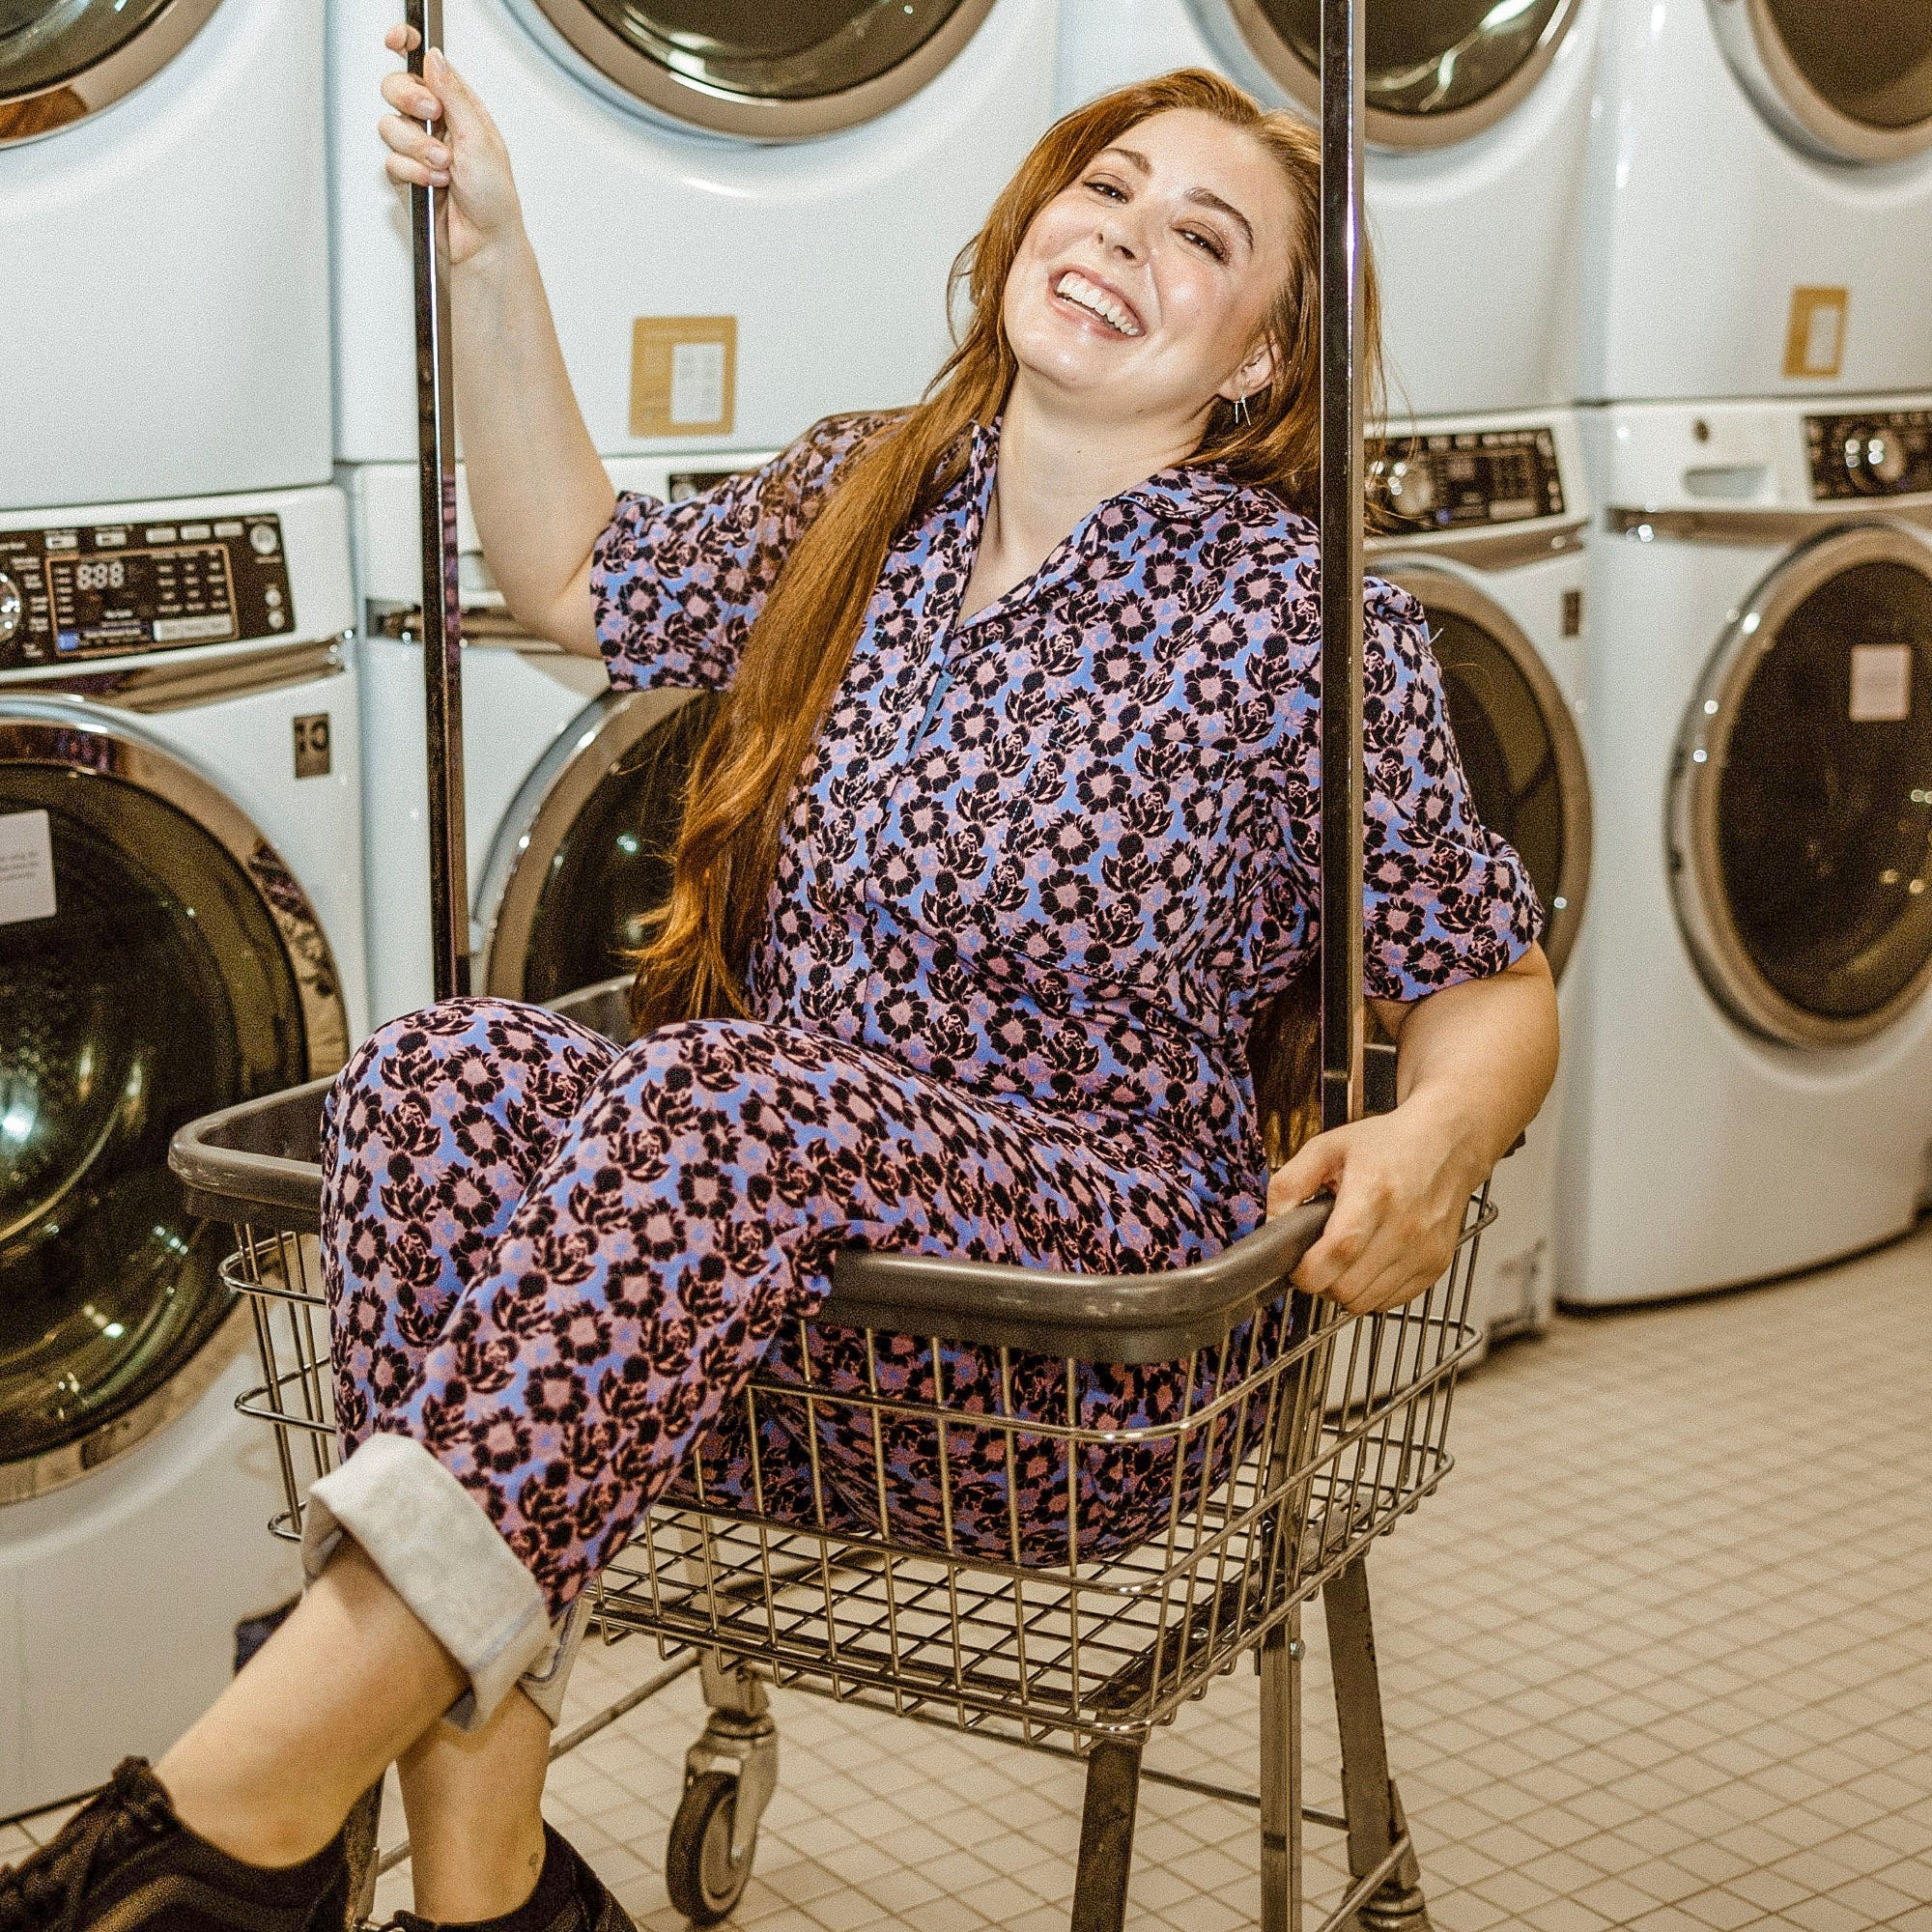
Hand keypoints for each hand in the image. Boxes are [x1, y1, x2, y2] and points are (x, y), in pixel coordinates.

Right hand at [377, 27, 522, 268]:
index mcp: (459, 108)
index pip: (427, 66)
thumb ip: (453, 94)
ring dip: (417, 148)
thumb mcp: (479, 137)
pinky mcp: (406, 174)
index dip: (408, 47)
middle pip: (397, 88)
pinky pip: (390, 161)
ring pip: (390, 126)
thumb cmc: (494, 198)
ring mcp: (419, 149)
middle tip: (430, 115)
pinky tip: (433, 184)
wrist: (483, 243)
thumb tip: (435, 58)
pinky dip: (412, 173)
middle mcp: (437, 125)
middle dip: (409, 99)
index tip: (398, 40)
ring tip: (443, 167)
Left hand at [1266, 1099, 1486, 1315]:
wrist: (1446, 1144)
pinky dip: (1370, 1292)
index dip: (1307, 1271)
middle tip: (1316, 1260)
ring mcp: (1423, 1251)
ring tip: (1342, 1260)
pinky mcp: (1435, 1266)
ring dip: (1345, 1290)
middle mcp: (1404, 1227)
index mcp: (1373, 1193)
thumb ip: (1290, 1184)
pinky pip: (1389, 1302)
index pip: (1338, 1252)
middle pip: (1348, 1287)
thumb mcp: (1327, 1147)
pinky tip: (1367, 1264)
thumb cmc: (1388, 1144)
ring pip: (1366, 1302)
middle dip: (1321, 1282)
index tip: (1296, 1266)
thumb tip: (1272, 1223)